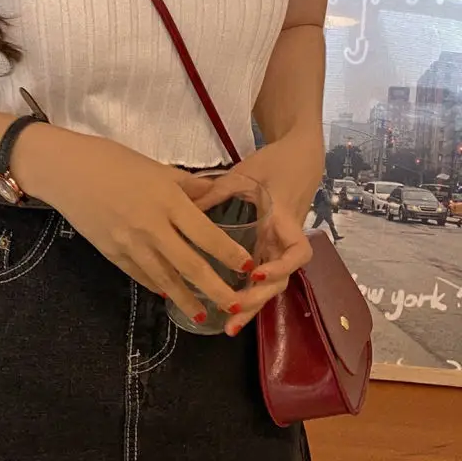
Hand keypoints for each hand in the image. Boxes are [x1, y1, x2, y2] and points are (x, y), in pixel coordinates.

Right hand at [18, 127, 258, 325]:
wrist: (66, 171)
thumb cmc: (112, 160)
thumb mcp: (155, 167)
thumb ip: (187, 185)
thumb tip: (215, 196)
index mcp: (167, 200)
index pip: (207, 234)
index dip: (230, 254)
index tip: (249, 267)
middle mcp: (152, 227)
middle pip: (190, 265)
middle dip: (216, 288)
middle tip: (236, 304)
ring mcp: (130, 244)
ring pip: (165, 279)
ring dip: (187, 299)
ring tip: (205, 314)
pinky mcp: (112, 254)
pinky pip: (140, 276)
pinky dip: (157, 288)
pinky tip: (169, 296)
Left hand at [180, 137, 320, 335]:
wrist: (298, 157)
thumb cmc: (273, 163)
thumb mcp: (244, 173)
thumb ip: (216, 190)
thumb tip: (183, 207)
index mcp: (284, 220)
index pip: (296, 253)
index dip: (279, 268)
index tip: (256, 276)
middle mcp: (285, 239)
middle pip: (280, 279)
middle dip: (258, 300)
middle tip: (231, 313)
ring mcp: (279, 245)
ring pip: (272, 282)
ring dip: (254, 304)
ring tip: (228, 325)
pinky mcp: (272, 245)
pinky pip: (265, 272)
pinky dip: (251, 290)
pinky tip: (231, 305)